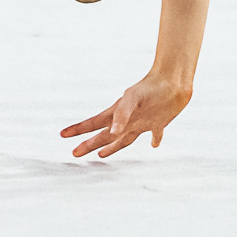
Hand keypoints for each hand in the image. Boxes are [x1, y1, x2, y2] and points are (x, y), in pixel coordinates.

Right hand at [62, 76, 191, 158]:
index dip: (78, 130)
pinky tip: (154, 145)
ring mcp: (142, 121)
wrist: (173, 80)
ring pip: (123, 139)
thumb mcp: (133, 98)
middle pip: (104, 135)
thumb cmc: (151, 87)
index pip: (94, 124)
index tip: (63, 134)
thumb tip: (112, 133)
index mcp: (117, 112)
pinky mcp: (158, 122)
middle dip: (89, 144)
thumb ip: (122, 114)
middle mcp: (127, 119)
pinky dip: (154, 140)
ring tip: (102, 155)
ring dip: (112, 147)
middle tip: (75, 153)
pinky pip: (155, 134)